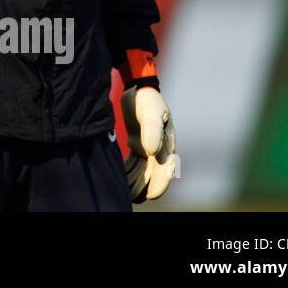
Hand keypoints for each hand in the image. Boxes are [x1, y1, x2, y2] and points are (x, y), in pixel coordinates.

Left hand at [120, 86, 175, 201]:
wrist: (138, 87)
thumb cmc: (147, 100)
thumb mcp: (151, 113)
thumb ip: (152, 131)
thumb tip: (152, 152)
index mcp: (167, 143)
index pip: (165, 169)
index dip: (159, 184)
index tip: (151, 196)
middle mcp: (159, 148)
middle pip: (152, 173)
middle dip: (144, 187)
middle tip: (132, 199)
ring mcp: (148, 146)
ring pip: (142, 170)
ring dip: (135, 181)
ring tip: (125, 193)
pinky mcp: (136, 143)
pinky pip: (133, 161)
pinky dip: (128, 170)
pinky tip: (120, 178)